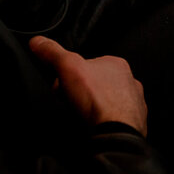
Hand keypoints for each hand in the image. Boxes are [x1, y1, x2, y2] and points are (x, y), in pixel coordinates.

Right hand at [28, 35, 148, 134]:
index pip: (90, 65)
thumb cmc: (97, 99)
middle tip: (71, 102)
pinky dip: (106, 122)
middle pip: (99, 84)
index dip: (72, 75)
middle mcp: (130, 81)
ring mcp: (134, 103)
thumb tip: (38, 42)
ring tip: (82, 115)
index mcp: (116, 64)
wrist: (116, 132)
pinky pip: (117, 120)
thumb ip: (53, 53)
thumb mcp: (68, 67)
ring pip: (110, 102)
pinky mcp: (134, 123)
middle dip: (84, 92)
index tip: (62, 85)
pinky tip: (95, 126)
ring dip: (96, 107)